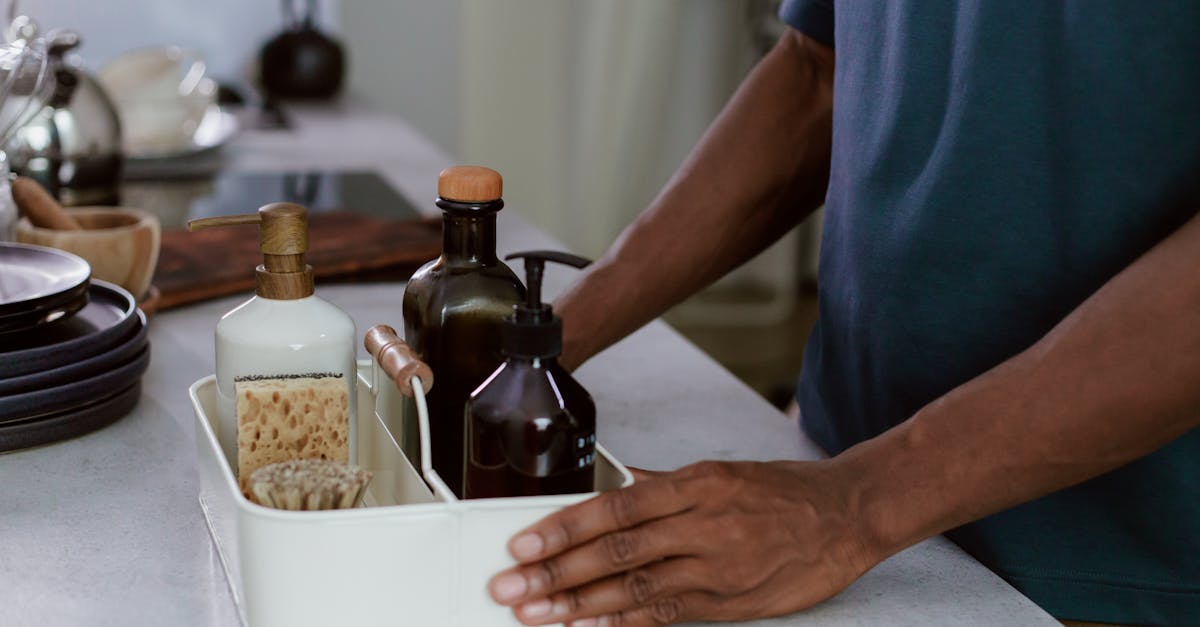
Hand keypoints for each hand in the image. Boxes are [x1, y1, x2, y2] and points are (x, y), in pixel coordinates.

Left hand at [488, 460, 878, 625]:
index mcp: (697, 484)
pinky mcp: (730, 605)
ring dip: (579, 606)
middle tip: (511, 588)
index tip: (525, 543)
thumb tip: (612, 484)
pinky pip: (667, 616)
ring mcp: (718, 570)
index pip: (616, 507)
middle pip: (617, 552)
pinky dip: (624, 624)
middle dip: (556, 573)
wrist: (847, 516)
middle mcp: (704, 525)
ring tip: (536, 615)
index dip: (565, 528)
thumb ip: (664, 485)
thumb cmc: (782, 492)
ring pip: (636, 590)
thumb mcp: (721, 472)